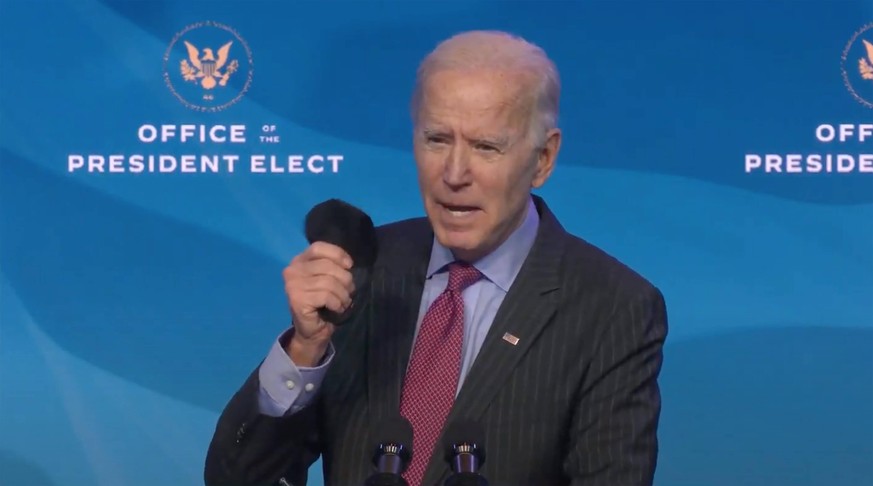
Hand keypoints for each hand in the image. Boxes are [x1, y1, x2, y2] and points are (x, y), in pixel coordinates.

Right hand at [282, 242, 354, 365]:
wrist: (312, 330)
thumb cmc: (323, 302)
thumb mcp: (328, 278)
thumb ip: (333, 266)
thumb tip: (348, 264)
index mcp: (299, 261)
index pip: (319, 247)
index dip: (337, 254)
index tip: (349, 266)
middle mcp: (292, 270)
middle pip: (327, 265)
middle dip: (345, 279)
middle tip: (348, 292)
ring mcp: (292, 285)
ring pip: (329, 282)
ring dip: (343, 294)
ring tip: (343, 302)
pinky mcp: (297, 299)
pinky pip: (326, 296)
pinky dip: (337, 303)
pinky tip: (336, 309)